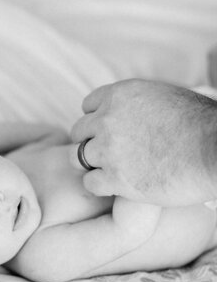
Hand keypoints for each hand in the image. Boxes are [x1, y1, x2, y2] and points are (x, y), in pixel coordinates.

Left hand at [70, 79, 216, 205]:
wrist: (214, 150)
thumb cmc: (202, 124)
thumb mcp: (165, 97)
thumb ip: (140, 103)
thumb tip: (137, 111)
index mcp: (121, 94)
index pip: (88, 105)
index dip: (96, 120)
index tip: (106, 131)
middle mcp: (108, 119)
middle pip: (79, 131)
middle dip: (90, 142)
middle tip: (106, 154)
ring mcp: (108, 149)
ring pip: (77, 157)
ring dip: (91, 164)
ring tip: (109, 171)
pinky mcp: (115, 178)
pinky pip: (89, 183)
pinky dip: (99, 186)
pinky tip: (114, 188)